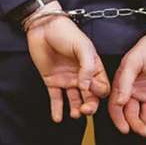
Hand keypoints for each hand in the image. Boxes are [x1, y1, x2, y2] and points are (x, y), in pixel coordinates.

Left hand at [27, 0, 109, 121]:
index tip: (92, 88)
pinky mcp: (52, 81)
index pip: (102, 86)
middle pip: (91, 97)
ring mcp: (67, 79)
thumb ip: (88, 67)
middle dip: (90, 106)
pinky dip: (57, 110)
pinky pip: (56, 99)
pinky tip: (58, 118)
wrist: (43, 27)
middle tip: (86, 110)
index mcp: (93, 67)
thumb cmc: (66, 33)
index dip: (99, 91)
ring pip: (75, 101)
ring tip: (75, 114)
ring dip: (77, 110)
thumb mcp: (83, 47)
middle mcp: (82, 76)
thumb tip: (86, 87)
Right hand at [108, 19, 145, 142]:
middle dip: (137, 125)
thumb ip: (124, 82)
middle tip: (145, 133)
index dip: (119, 118)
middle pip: (132, 113)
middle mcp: (135, 90)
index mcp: (123, 82)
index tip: (125, 129)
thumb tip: (118, 102)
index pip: (117, 104)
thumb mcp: (133, 62)